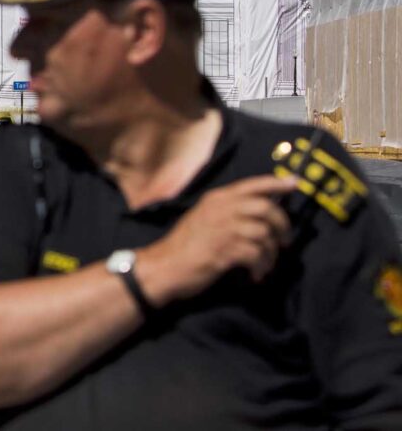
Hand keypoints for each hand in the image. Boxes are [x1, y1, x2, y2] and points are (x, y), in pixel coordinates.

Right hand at [140, 175, 296, 305]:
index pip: (252, 185)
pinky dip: (261, 267)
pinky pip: (257, 255)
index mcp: (216, 199)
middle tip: (285, 240)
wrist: (163, 267)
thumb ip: (226, 212)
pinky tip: (255, 275)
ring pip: (264, 234)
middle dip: (282, 225)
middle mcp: (221, 209)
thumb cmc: (184, 245)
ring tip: (265, 265)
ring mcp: (223, 229)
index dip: (276, 183)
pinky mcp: (225, 250)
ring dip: (271, 252)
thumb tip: (259, 213)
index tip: (295, 183)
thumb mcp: (202, 218)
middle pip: (266, 208)